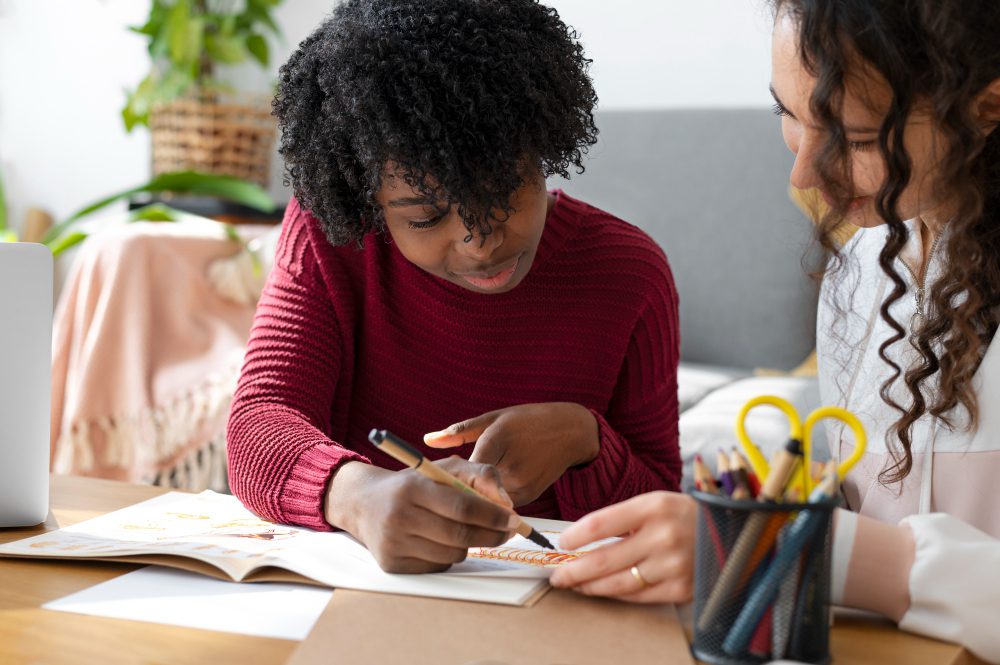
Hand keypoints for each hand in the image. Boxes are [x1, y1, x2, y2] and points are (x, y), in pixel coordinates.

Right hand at [325, 459, 516, 573]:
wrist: (364, 503)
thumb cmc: (412, 483)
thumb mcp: (443, 468)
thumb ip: (479, 474)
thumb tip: (507, 503)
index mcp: (412, 487)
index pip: (462, 507)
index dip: (492, 515)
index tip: (514, 519)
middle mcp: (399, 516)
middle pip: (459, 535)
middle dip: (491, 535)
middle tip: (508, 531)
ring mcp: (393, 543)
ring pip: (452, 554)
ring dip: (470, 545)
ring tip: (467, 530)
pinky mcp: (392, 564)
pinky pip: (437, 566)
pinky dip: (449, 555)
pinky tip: (441, 540)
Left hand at [423, 402, 599, 506]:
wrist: (570, 432)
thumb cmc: (527, 420)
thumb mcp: (493, 418)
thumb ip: (459, 432)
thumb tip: (427, 440)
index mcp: (497, 441)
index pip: (465, 471)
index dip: (448, 481)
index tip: (435, 485)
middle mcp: (510, 466)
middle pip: (473, 489)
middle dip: (459, 489)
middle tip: (444, 488)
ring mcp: (522, 484)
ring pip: (486, 500)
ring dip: (475, 496)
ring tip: (467, 485)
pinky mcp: (529, 496)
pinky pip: (501, 504)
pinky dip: (492, 500)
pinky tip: (487, 488)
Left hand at [549, 491, 695, 602]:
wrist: (732, 535)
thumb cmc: (683, 517)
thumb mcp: (655, 504)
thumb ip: (622, 520)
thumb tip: (581, 541)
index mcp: (653, 507)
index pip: (600, 524)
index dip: (575, 537)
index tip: (561, 544)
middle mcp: (662, 536)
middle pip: (603, 560)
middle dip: (573, 571)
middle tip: (557, 575)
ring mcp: (672, 565)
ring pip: (617, 583)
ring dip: (590, 586)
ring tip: (575, 584)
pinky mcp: (680, 588)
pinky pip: (638, 596)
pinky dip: (616, 595)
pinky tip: (602, 590)